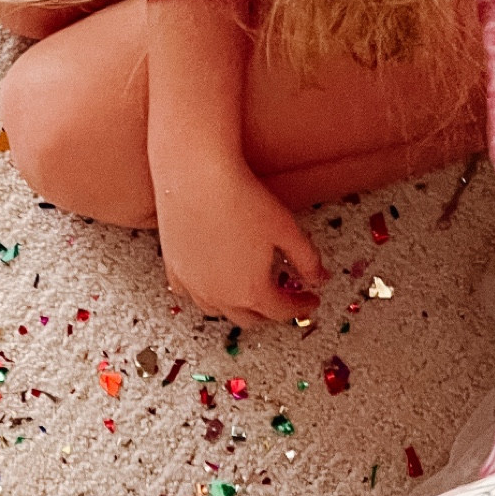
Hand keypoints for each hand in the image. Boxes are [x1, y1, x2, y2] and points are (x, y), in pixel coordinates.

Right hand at [156, 161, 325, 322]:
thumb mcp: (286, 229)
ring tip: (246, 293)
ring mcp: (193, 284)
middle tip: (282, 298)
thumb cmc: (241, 200)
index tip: (310, 299)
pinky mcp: (174, 267)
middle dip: (269, 312)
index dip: (300, 306)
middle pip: (249, 318)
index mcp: (251, 290)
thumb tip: (320, 278)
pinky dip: (203, 293)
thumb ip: (307, 260)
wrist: (196, 177)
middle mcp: (220, 295)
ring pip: (216, 310)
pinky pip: (188, 292)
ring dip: (235, 307)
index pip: (282, 310)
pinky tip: (209, 281)